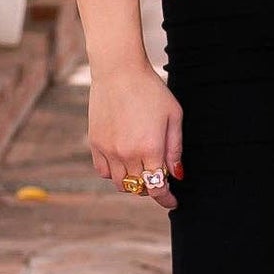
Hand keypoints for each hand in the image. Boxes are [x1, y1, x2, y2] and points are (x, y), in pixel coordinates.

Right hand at [88, 63, 183, 211]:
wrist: (119, 71)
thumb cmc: (151, 90)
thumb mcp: (174, 117)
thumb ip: (175, 149)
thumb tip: (177, 175)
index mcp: (150, 149)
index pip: (158, 189)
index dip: (167, 199)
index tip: (173, 201)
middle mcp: (127, 154)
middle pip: (140, 188)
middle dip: (152, 188)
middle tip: (159, 178)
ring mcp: (109, 150)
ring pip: (120, 184)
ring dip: (133, 183)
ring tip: (141, 170)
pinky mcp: (95, 143)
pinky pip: (103, 171)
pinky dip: (114, 173)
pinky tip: (123, 162)